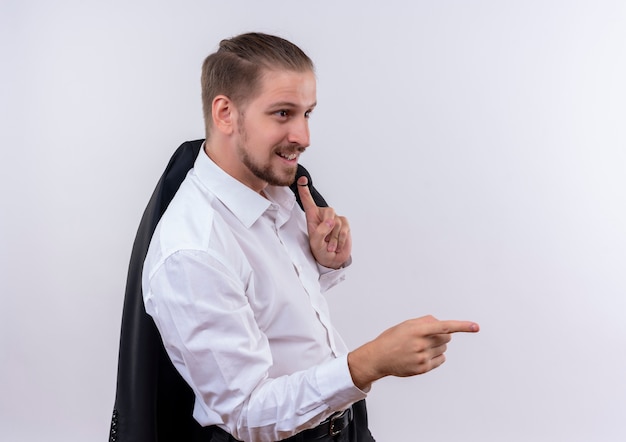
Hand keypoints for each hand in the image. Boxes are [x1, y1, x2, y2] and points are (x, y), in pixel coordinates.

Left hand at [297, 176, 351, 268]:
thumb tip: (331, 221)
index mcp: (312, 217)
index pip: (307, 201)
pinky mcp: (344, 224)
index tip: (301, 179)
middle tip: (325, 240)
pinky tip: (337, 245)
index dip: (304, 190)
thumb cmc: (320, 250)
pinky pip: (345, 228)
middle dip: (328, 227)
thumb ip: (320, 232)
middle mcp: (323, 215)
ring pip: (337, 222)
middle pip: (328, 211)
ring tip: (330, 246)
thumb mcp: (315, 243)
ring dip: (334, 237)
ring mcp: (335, 219)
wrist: (333, 259)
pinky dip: (341, 239)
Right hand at [348, 315, 479, 389]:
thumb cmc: (392, 338)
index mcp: (418, 330)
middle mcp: (421, 344)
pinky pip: (441, 360)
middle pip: (447, 338)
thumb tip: (442, 324)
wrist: (379, 357)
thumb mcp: (407, 324)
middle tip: (426, 337)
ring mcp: (423, 357)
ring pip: (444, 349)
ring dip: (437, 346)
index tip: (476, 327)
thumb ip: (426, 321)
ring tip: (419, 347)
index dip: (462, 326)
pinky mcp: (423, 368)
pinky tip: (422, 355)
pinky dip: (436, 356)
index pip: (445, 326)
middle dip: (441, 335)